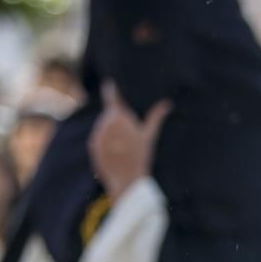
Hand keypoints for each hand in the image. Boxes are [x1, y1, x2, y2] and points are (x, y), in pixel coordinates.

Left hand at [87, 80, 171, 201]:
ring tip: (125, 144)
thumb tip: (168, 102)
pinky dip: (106, 140)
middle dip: (117, 118)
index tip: (110, 82)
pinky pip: (99, 137)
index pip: (112, 97)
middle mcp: (105, 122)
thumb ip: (156, 116)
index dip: (111, 89)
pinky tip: (117, 150)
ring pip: (104, 125)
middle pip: (109, 114)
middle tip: (130, 132)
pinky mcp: (93, 144)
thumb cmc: (142, 156)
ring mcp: (98, 133)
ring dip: (111, 129)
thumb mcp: (150, 135)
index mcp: (119, 116)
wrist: (127, 178)